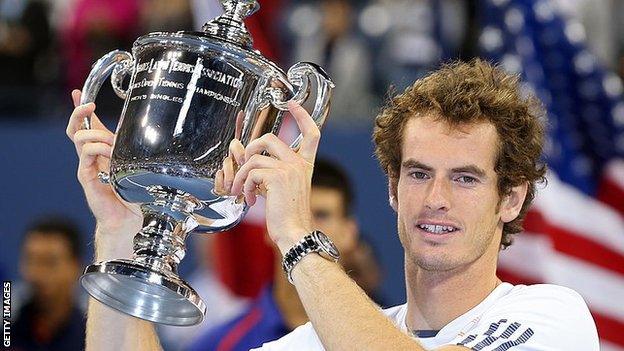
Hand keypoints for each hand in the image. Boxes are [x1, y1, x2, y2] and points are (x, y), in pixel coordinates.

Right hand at [66, 90, 141, 257]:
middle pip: (76, 128)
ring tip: (112, 143)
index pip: (88, 126)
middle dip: (80, 113)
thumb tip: (161, 130)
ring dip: (97, 135)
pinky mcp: (87, 177)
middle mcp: (93, 157)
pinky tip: (110, 153)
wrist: (131, 219)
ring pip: (80, 138)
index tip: (79, 92)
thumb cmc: (138, 193)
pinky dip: (97, 150)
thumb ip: (144, 150)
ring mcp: (88, 166)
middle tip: (89, 105)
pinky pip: (86, 156)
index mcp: (104, 151)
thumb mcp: (142, 164)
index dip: (82, 109)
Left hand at [218, 102, 319, 253]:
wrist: (295, 233)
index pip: (311, 133)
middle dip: (250, 149)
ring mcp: (289, 169)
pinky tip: (250, 200)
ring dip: (241, 176)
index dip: (302, 115)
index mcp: (304, 165)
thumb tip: (243, 157)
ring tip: (241, 192)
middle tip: (244, 166)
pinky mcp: (277, 177)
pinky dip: (244, 187)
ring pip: (254, 158)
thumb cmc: (287, 216)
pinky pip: (250, 173)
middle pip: (269, 138)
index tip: (293, 103)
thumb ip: (267, 172)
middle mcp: (299, 163)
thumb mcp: (280, 189)